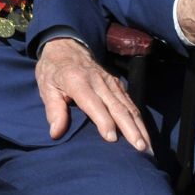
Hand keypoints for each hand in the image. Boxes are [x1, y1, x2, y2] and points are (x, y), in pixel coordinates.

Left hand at [36, 37, 149, 151]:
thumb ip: (53, 110)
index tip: (112, 139)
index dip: (104, 121)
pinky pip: (130, 103)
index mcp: (78, 81)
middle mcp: (99, 82)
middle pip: (117, 107)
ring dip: (140, 127)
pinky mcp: (117, 84)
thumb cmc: (54, 71)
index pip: (93, 103)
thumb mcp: (46, 88)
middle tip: (141, 148)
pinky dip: (139, 119)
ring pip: (128, 106)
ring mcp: (111, 82)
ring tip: (148, 147)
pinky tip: (145, 134)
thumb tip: (56, 133)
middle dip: (131, 129)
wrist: (67, 46)